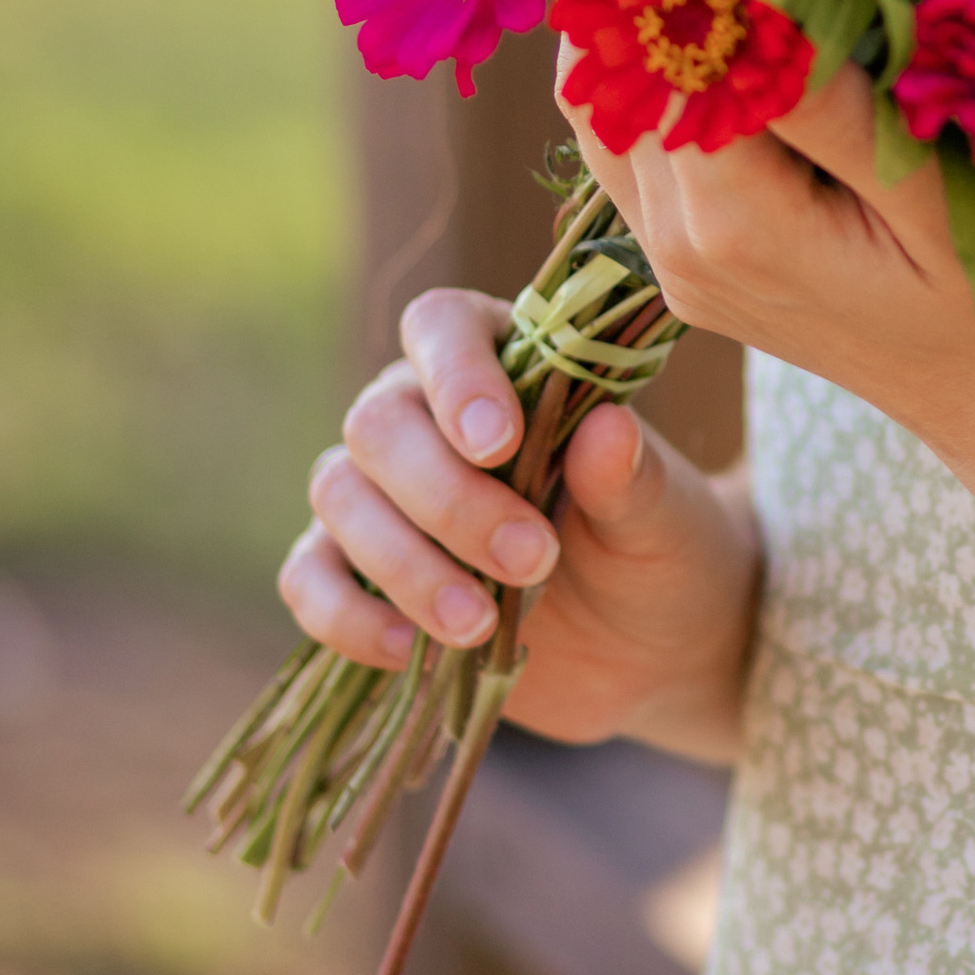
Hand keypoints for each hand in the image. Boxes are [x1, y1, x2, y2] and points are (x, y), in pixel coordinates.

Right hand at [281, 283, 758, 755]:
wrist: (652, 646)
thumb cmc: (662, 551)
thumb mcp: (665, 518)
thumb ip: (632, 477)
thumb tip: (607, 429)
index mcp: (505, 361)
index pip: (441, 327)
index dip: (456, 375)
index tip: (500, 444)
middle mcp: (427, 414)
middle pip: (380, 424)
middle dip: (448, 499)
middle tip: (533, 559)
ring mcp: (385, 495)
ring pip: (339, 496)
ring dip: (404, 563)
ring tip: (481, 622)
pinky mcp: (362, 573)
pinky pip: (309, 578)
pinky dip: (347, 614)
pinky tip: (411, 647)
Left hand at [561, 0, 974, 480]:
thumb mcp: (945, 200)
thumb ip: (836, 106)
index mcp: (733, 227)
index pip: (657, 45)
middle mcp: (678, 249)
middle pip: (604, 63)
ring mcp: (677, 261)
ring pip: (600, 99)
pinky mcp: (693, 259)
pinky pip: (632, 135)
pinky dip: (637, 49)